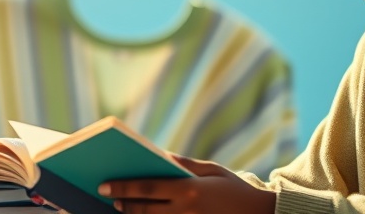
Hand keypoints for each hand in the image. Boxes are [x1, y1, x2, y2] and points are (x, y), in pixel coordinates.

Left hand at [99, 155, 275, 213]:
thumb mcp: (211, 169)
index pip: (147, 188)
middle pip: (144, 209)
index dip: (123, 187)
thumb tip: (160, 156)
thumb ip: (184, 164)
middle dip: (123, 202)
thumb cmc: (234, 187)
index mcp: (189, 190)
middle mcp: (185, 211)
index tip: (105, 184)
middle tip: (106, 195)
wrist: (259, 213)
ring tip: (120, 206)